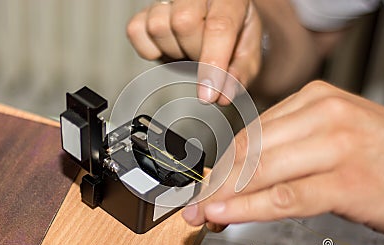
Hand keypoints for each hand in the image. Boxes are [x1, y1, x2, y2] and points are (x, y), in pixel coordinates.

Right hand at [127, 0, 262, 104]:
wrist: (221, 23)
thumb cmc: (235, 35)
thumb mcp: (247, 55)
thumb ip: (239, 74)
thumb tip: (222, 96)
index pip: (219, 26)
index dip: (212, 62)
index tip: (208, 94)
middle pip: (183, 23)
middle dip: (194, 52)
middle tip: (203, 56)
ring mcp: (167, 0)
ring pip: (158, 27)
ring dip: (174, 50)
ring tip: (187, 50)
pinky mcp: (145, 12)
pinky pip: (136, 32)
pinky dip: (151, 50)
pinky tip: (170, 48)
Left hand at [183, 80, 383, 232]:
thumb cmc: (372, 156)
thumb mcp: (326, 137)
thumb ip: (283, 148)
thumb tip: (236, 173)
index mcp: (314, 99)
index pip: (251, 133)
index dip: (222, 164)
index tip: (206, 185)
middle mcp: (324, 115)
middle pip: (251, 151)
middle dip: (218, 182)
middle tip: (196, 204)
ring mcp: (336, 145)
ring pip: (262, 172)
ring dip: (225, 197)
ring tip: (203, 214)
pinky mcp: (346, 179)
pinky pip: (285, 196)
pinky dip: (248, 208)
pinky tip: (224, 215)